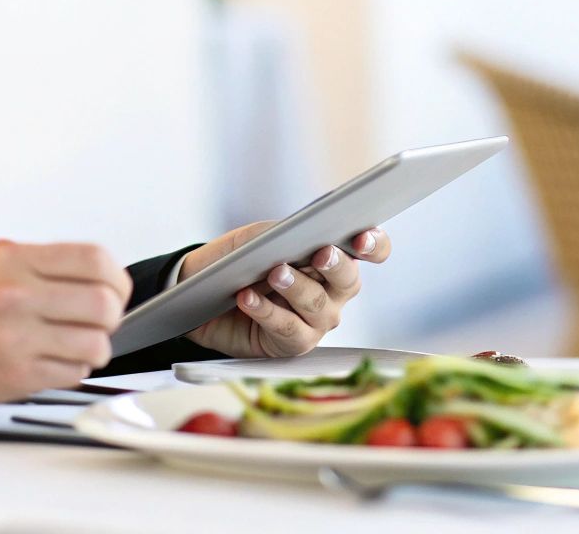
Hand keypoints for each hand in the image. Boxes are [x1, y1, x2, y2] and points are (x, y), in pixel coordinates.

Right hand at [0, 239, 131, 412]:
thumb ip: (50, 264)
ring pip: (95, 343)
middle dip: (113, 315)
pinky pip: (74, 372)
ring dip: (98, 347)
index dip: (117, 278)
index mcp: (16, 260)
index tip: (116, 290)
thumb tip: (106, 277)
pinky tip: (58, 360)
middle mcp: (16, 295)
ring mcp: (17, 338)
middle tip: (102, 321)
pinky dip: (75, 368)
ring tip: (82, 344)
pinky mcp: (18, 376)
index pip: (95, 260)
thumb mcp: (1, 263)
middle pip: (103, 303)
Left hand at [180, 223, 391, 357]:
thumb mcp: (260, 237)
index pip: (372, 250)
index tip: (361, 237)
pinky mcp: (294, 344)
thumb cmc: (241, 259)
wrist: (204, 293)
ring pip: (318, 305)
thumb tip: (300, 236)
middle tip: (320, 254)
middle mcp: (334, 291)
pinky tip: (247, 297)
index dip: (374, 244)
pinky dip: (266, 311)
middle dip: (336, 265)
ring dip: (296, 287)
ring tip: (274, 273)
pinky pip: (288, 329)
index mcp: (335, 257)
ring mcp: (318, 321)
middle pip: (350, 280)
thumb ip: (285, 234)